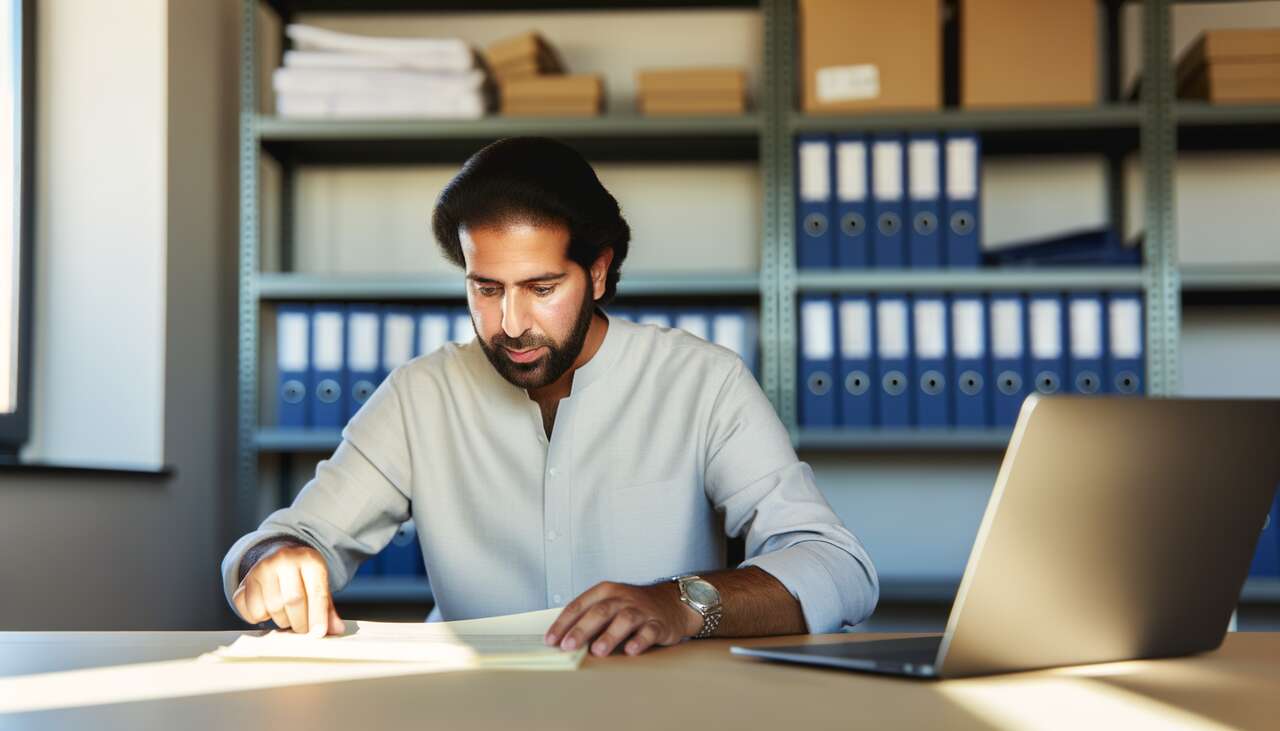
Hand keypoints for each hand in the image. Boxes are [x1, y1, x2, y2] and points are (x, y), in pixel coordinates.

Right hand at [232, 543, 344, 636]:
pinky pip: (251, 610)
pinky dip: (260, 618)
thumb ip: (327, 608)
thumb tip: (336, 629)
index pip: (316, 591)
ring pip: (272, 607)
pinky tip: (268, 611)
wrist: (280, 558)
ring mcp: (261, 569)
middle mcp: (284, 560)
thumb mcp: (319, 586)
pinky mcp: (244, 581)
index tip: (318, 633)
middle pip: (293, 601)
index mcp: (309, 560)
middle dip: (300, 623)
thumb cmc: (303, 576)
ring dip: (281, 621)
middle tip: (303, 629)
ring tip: (287, 617)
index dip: (318, 615)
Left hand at [544, 580, 702, 656]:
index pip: (579, 605)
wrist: (672, 602)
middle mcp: (622, 598)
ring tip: (598, 650)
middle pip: (600, 611)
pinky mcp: (658, 623)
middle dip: (582, 629)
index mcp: (605, 591)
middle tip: (569, 645)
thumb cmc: (633, 606)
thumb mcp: (610, 604)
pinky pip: (649, 631)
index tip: (551, 640)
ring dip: (610, 635)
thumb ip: (589, 619)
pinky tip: (630, 650)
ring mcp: (641, 610)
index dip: (564, 623)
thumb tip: (562, 640)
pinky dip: (639, 640)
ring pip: (624, 620)